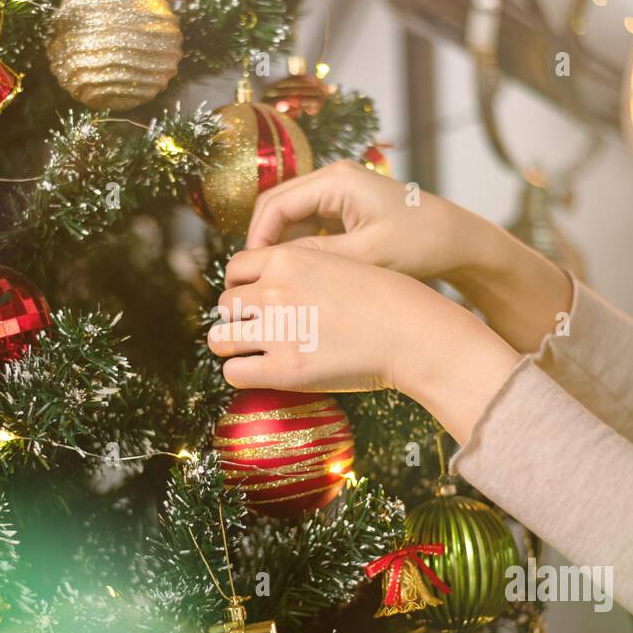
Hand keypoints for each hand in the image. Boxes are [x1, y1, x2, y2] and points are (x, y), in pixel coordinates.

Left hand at [208, 245, 519, 440]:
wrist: (411, 333)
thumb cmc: (386, 301)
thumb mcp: (338, 264)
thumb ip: (300, 271)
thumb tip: (271, 285)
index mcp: (286, 260)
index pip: (235, 269)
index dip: (242, 286)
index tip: (253, 301)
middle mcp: (273, 291)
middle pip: (224, 303)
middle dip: (237, 317)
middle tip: (257, 330)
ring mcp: (276, 330)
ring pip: (220, 338)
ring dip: (233, 345)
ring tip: (253, 353)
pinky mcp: (284, 369)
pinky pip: (234, 372)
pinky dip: (242, 373)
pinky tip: (261, 373)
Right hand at [246, 160, 485, 282]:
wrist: (457, 240)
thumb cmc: (419, 243)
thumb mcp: (367, 255)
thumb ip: (318, 256)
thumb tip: (273, 264)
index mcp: (336, 180)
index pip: (275, 204)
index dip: (258, 238)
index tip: (252, 274)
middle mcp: (332, 178)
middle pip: (276, 206)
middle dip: (263, 241)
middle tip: (256, 279)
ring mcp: (337, 191)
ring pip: (289, 216)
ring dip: (279, 245)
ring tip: (275, 280)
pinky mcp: (344, 208)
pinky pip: (307, 224)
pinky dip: (298, 245)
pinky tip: (299, 273)